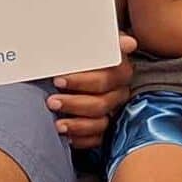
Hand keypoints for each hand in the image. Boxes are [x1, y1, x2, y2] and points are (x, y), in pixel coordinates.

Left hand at [47, 33, 135, 148]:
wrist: (66, 69)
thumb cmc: (77, 54)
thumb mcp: (86, 43)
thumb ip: (104, 42)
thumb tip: (129, 44)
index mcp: (119, 69)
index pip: (107, 77)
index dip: (83, 81)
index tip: (58, 80)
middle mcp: (119, 91)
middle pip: (103, 102)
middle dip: (74, 103)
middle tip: (52, 101)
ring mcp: (113, 110)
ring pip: (100, 122)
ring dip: (76, 124)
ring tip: (57, 123)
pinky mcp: (104, 127)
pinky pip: (97, 138)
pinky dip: (81, 139)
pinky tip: (66, 135)